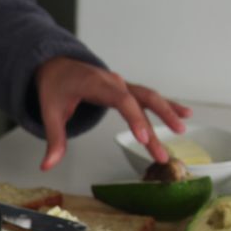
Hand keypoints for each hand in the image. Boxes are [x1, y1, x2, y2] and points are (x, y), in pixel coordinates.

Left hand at [34, 57, 190, 169]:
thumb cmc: (55, 87)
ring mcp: (122, 84)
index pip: (121, 100)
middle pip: (141, 100)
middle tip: (162, 151)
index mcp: (96, 84)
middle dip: (156, 124)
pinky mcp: (126, 89)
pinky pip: (148, 96)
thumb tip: (46, 166)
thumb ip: (53, 140)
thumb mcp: (50, 113)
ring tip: (182, 130)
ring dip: (166, 113)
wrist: (56, 65)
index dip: (134, 118)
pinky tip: (184, 114)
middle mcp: (114, 82)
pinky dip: (166, 105)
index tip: (143, 138)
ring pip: (149, 97)